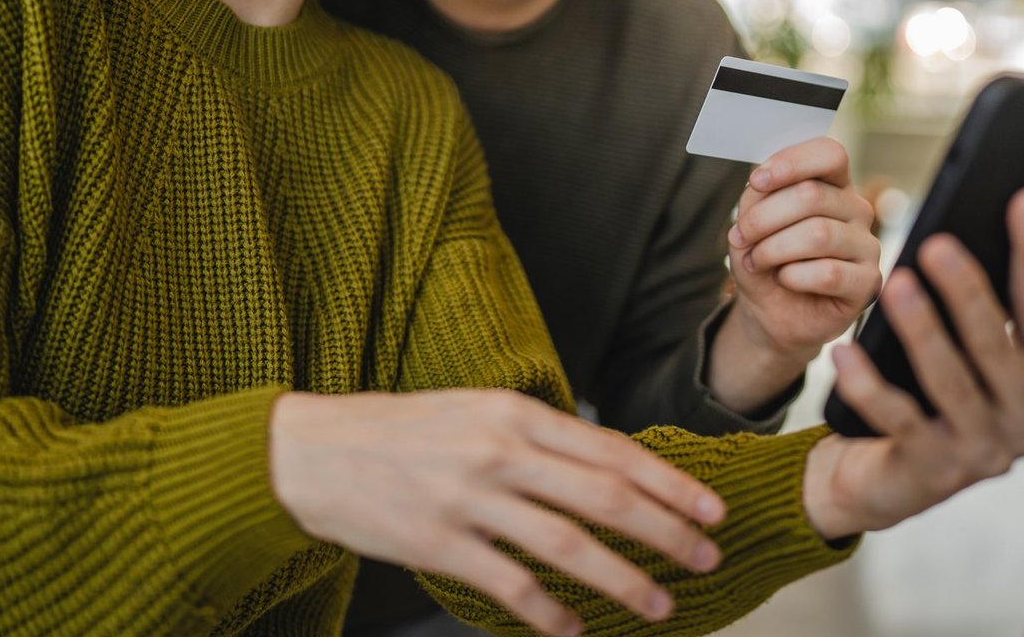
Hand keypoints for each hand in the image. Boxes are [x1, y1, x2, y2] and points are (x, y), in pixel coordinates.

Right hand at [268, 389, 726, 636]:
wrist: (313, 451)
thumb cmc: (400, 430)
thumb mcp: (474, 409)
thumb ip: (536, 435)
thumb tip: (606, 466)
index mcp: (513, 412)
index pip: (611, 450)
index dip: (669, 483)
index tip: (710, 510)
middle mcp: (498, 451)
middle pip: (604, 497)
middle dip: (666, 533)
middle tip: (705, 560)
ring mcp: (468, 499)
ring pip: (568, 547)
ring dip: (624, 580)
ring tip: (661, 604)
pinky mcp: (438, 544)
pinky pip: (511, 586)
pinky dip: (550, 613)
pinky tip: (574, 629)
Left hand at [707, 138, 881, 412]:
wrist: (771, 311)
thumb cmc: (765, 260)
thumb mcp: (751, 223)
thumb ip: (758, 198)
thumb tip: (762, 184)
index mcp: (833, 185)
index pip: (829, 154)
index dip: (791, 163)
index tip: (757, 181)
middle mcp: (856, 209)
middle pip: (812, 196)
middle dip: (763, 218)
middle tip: (741, 238)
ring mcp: (867, 245)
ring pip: (819, 234)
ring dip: (773, 249)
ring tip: (757, 261)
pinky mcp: (868, 283)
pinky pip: (828, 273)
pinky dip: (793, 276)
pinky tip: (785, 280)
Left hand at [801, 188, 1023, 539]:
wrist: (888, 474)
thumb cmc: (931, 392)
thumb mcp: (965, 352)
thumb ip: (981, 305)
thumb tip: (974, 222)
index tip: (1023, 199)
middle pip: (998, 348)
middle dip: (967, 292)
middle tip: (935, 244)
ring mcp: (985, 454)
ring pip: (950, 382)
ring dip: (920, 330)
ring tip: (892, 284)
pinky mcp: (934, 474)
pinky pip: (897, 420)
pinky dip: (868, 384)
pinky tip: (845, 350)